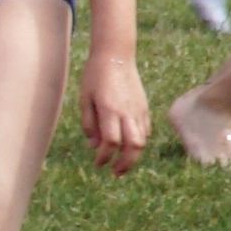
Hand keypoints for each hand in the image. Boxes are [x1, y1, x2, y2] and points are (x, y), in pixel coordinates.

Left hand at [91, 49, 151, 171]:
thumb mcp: (84, 99)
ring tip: (123, 164)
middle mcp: (127, 112)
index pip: (111, 142)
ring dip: (134, 155)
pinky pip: (145, 129)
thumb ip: (89, 123)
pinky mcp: (144, 107)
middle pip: (133, 145)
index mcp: (109, 110)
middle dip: (125, 163)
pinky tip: (130, 146)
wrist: (116, 57)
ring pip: (142, 139)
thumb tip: (95, 146)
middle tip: (115, 173)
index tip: (98, 164)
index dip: (105, 157)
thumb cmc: (94, 76)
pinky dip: (139, 141)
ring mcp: (139, 110)